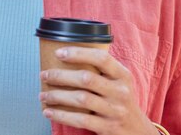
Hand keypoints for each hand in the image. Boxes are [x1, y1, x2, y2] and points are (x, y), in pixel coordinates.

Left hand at [39, 47, 157, 134]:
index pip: (101, 58)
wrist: (137, 131)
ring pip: (81, 99)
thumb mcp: (119, 82)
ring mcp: (115, 110)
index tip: (58, 53)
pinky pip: (81, 119)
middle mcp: (121, 91)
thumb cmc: (119, 100)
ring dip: (57, 96)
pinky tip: (48, 112)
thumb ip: (101, 69)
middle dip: (60, 75)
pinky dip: (61, 115)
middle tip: (44, 75)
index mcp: (123, 75)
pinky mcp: (108, 127)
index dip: (78, 53)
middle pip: (86, 79)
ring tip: (42, 95)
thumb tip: (66, 54)